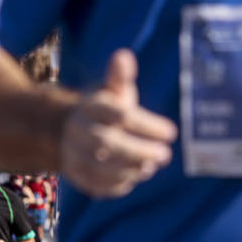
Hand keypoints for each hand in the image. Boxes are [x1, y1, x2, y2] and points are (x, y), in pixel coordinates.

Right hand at [60, 49, 177, 197]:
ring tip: (149, 167)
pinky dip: (115, 185)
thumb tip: (123, 56)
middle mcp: (77, 130)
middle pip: (107, 142)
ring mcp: (72, 153)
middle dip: (138, 151)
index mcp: (90, 107)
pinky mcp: (74, 174)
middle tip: (165, 155)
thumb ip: (120, 77)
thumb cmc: (104, 111)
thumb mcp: (113, 91)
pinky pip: (93, 184)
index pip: (117, 115)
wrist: (69, 133)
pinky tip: (133, 178)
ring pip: (99, 166)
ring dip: (129, 169)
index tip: (171, 132)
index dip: (145, 124)